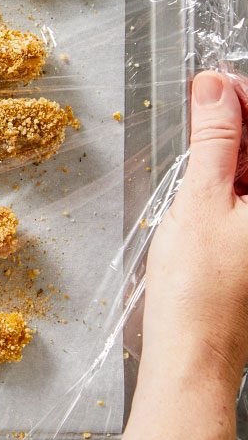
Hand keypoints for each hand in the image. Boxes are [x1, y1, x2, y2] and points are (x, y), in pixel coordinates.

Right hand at [143, 70, 247, 385]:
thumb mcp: (201, 200)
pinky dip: (234, 182)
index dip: (243, 96)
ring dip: (233, 153)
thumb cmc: (199, 293)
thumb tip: (216, 88)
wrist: (196, 356)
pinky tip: (207, 184)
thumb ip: (215, 139)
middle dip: (238, 122)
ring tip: (197, 148)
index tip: (210, 83)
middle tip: (199, 104)